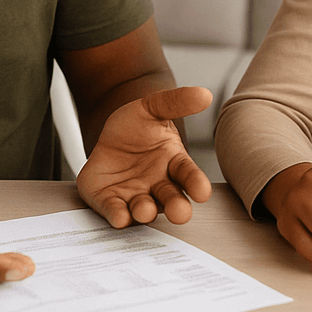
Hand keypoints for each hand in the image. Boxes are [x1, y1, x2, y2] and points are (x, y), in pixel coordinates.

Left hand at [77, 85, 213, 227]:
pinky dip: (118, 215)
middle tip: (180, 212)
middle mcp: (158, 184)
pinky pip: (115, 210)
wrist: (107, 134)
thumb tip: (204, 94)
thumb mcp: (153, 108)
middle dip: (177, 207)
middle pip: (171, 199)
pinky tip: (121, 217)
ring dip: (146, 211)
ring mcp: (135, 195)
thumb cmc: (136, 126)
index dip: (196, 184)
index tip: (202, 192)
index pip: (189, 175)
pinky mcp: (110, 200)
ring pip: (145, 209)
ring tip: (145, 210)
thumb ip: (176, 102)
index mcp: (174, 163)